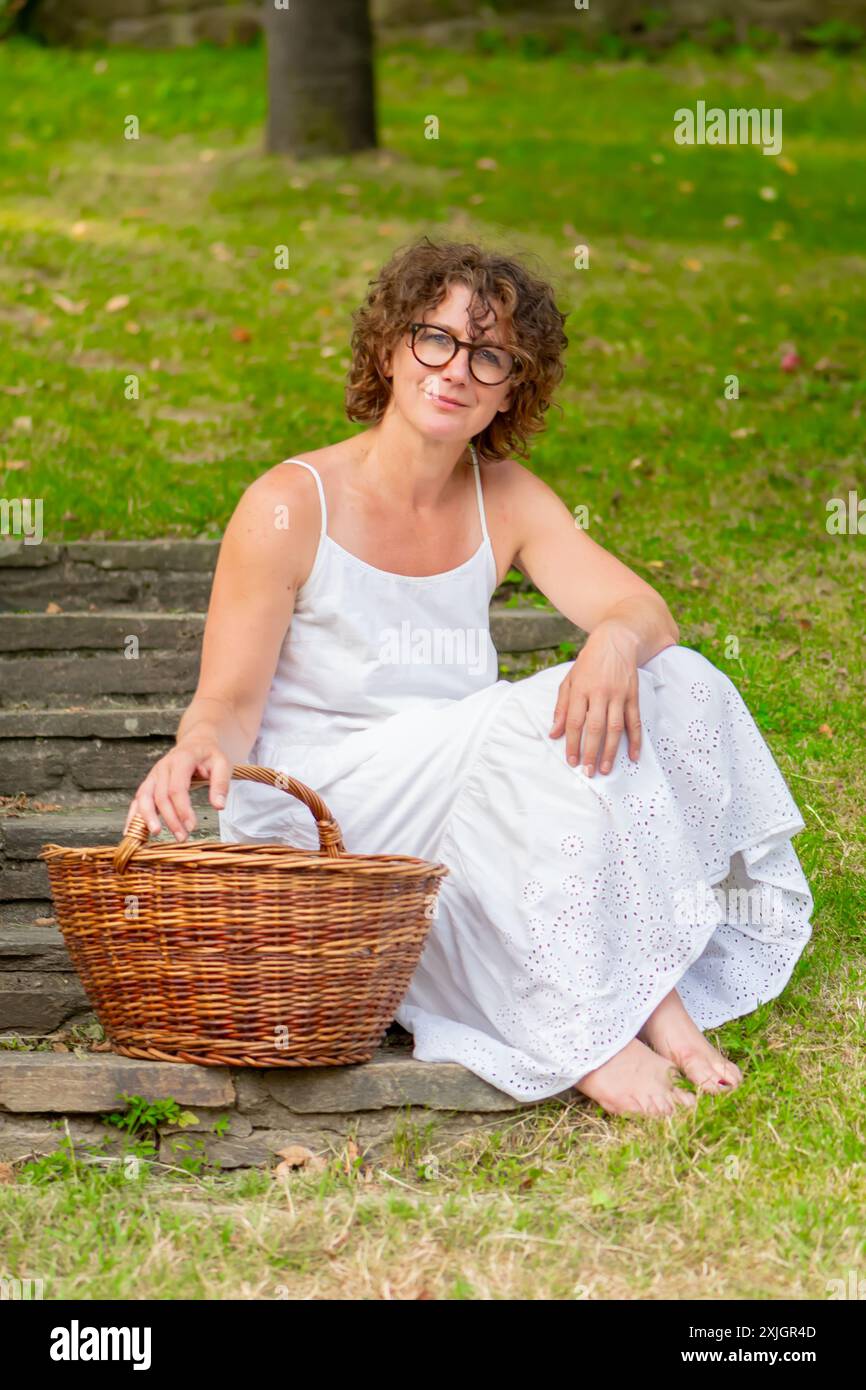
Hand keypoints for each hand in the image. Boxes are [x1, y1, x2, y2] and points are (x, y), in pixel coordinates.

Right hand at [123, 738, 233, 842]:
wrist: (196, 743)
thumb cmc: (209, 755)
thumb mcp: (222, 764)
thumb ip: (221, 784)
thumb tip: (219, 806)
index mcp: (181, 760)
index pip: (177, 788)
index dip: (182, 809)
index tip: (192, 826)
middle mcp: (163, 767)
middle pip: (160, 796)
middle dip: (170, 819)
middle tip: (182, 837)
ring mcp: (154, 775)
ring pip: (144, 797)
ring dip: (147, 817)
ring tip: (155, 834)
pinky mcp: (150, 782)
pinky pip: (138, 799)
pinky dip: (133, 814)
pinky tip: (130, 830)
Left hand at [548, 621, 641, 775]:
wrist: (616, 640)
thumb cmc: (589, 662)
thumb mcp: (570, 680)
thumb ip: (561, 708)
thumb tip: (554, 733)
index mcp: (581, 689)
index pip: (575, 722)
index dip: (573, 743)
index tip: (571, 761)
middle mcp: (600, 693)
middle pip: (595, 728)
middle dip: (591, 752)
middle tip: (588, 772)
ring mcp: (618, 694)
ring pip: (615, 727)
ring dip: (611, 751)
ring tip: (606, 769)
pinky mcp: (633, 695)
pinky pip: (634, 721)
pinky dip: (635, 739)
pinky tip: (633, 755)